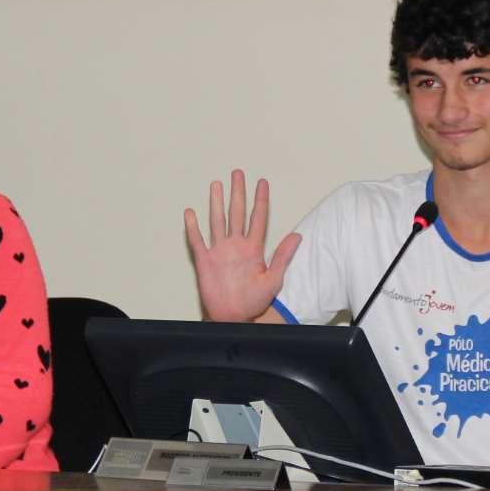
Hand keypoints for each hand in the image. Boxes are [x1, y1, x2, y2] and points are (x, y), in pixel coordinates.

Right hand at [184, 170, 302, 322]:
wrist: (235, 317)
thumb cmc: (255, 301)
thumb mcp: (273, 279)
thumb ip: (283, 257)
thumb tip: (297, 236)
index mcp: (253, 248)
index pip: (257, 217)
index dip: (260, 199)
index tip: (262, 182)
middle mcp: (236, 245)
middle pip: (237, 212)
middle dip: (237, 192)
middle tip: (237, 173)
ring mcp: (220, 251)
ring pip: (218, 221)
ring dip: (216, 203)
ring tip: (216, 184)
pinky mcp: (205, 261)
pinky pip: (197, 241)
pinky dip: (193, 227)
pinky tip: (191, 212)